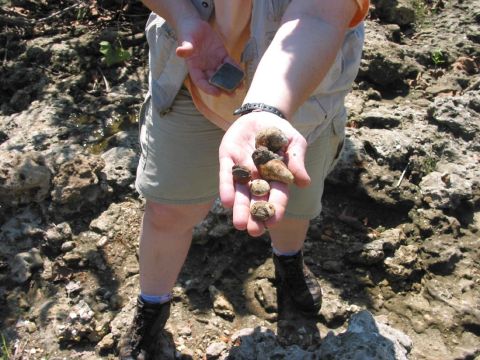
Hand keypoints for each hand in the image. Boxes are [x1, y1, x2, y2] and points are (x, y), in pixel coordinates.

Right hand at [176, 17, 236, 95]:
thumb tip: (179, 52)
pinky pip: (229, 64)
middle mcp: (204, 68)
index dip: (208, 88)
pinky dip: (235, 69)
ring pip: (223, 75)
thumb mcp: (185, 39)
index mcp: (194, 67)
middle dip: (223, 88)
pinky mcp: (221, 55)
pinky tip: (241, 73)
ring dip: (232, 81)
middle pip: (214, 81)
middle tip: (232, 94)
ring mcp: (214, 62)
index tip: (217, 93)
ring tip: (240, 87)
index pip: (200, 81)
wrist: (194, 25)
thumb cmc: (187, 33)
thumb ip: (185, 48)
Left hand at [219, 112, 310, 236]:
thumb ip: (297, 161)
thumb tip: (304, 183)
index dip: (275, 207)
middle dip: (255, 215)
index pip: (277, 195)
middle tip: (254, 231)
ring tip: (239, 224)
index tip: (274, 222)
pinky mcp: (228, 158)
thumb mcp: (295, 143)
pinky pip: (226, 175)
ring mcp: (242, 169)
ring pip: (240, 192)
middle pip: (257, 199)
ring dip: (240, 208)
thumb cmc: (282, 132)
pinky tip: (226, 201)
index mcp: (276, 176)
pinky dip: (227, 187)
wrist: (263, 114)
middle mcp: (258, 177)